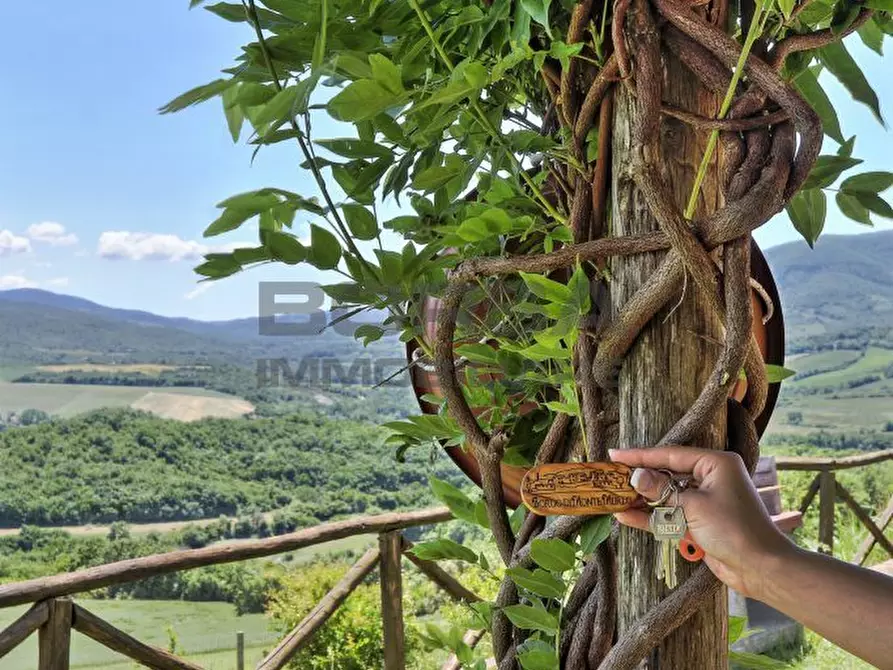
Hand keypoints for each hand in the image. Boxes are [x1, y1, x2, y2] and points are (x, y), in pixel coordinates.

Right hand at [609, 446, 794, 597]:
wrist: (761, 568)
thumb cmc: (734, 529)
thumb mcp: (694, 506)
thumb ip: (661, 491)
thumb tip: (634, 476)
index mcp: (715, 463)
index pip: (670, 454)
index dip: (640, 455)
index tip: (615, 455)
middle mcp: (710, 477)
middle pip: (666, 474)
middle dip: (639, 479)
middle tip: (611, 477)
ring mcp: (704, 501)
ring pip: (666, 496)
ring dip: (642, 500)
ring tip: (614, 498)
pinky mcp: (699, 522)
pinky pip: (670, 515)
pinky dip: (651, 517)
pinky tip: (626, 517)